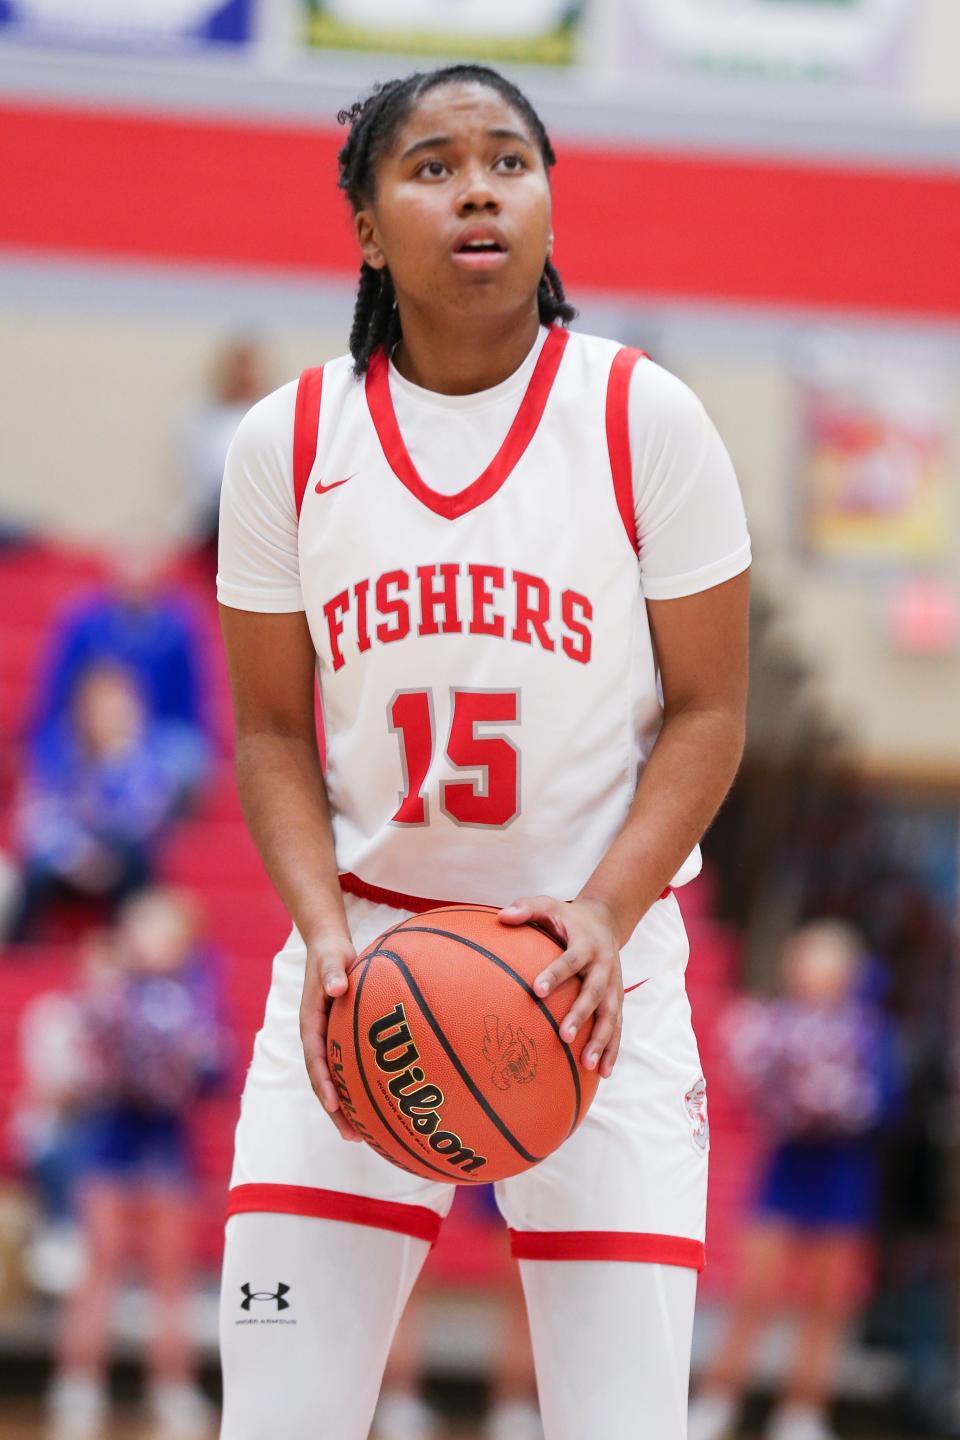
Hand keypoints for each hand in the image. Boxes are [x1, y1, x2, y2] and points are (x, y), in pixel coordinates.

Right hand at [299, 932, 362, 1141]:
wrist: (326, 945)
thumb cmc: (330, 952)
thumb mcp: (331, 957)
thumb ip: (333, 971)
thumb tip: (337, 987)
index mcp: (310, 1022)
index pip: (314, 1058)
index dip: (323, 1083)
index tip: (335, 1104)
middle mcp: (315, 1036)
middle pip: (322, 1080)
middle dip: (334, 1110)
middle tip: (352, 1136)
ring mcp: (325, 1039)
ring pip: (332, 1079)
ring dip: (343, 1107)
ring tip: (361, 1135)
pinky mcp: (337, 1037)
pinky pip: (344, 1067)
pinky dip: (354, 1087)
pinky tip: (374, 1103)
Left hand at [498, 896, 622, 1078]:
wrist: (606, 920)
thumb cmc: (568, 917)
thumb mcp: (548, 905)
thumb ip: (526, 908)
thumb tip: (501, 916)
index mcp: (586, 944)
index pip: (570, 960)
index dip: (555, 974)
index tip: (537, 989)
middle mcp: (604, 966)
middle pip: (595, 993)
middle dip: (581, 1015)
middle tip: (563, 1036)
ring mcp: (613, 985)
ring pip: (611, 1015)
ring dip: (602, 1041)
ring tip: (589, 1065)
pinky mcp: (617, 998)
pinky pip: (617, 1026)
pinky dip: (613, 1049)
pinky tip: (603, 1073)